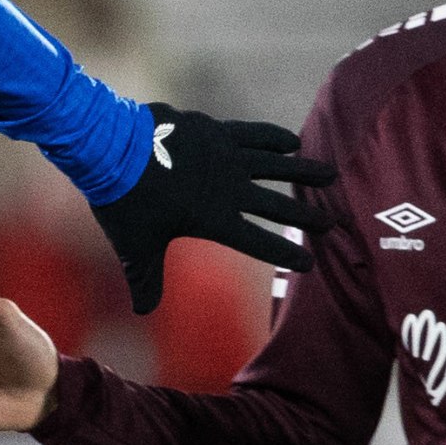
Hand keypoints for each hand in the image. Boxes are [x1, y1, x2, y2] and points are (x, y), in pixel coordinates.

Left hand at [88, 107, 338, 310]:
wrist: (112, 148)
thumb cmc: (125, 201)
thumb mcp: (135, 247)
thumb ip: (145, 280)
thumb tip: (142, 312)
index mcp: (215, 219)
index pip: (260, 243)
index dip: (286, 254)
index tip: (309, 263)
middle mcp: (229, 188)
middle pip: (278, 205)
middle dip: (307, 215)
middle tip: (332, 222)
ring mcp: (225, 156)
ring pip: (275, 165)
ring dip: (303, 170)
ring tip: (330, 173)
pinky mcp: (216, 131)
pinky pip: (254, 134)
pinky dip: (274, 137)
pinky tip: (293, 141)